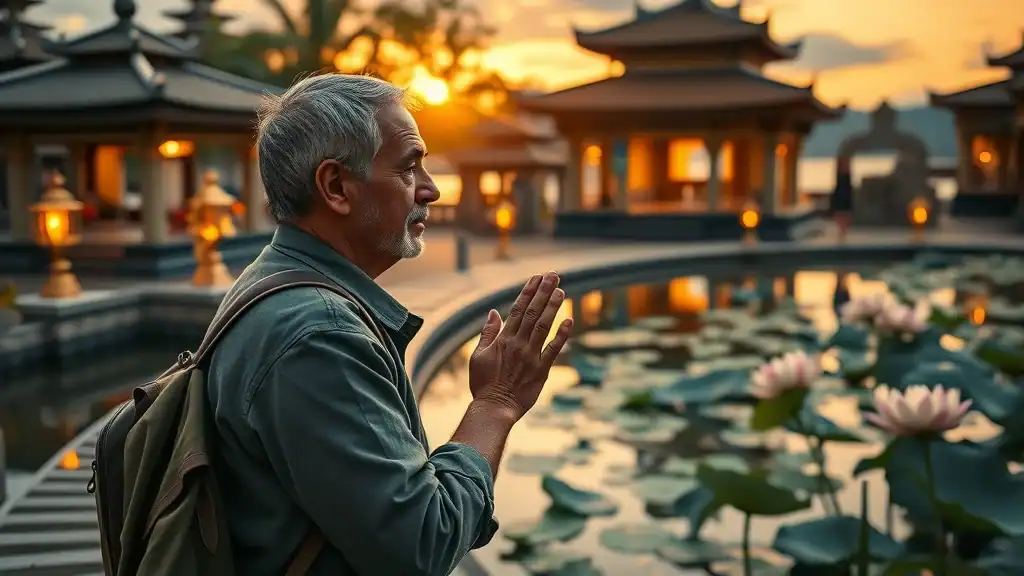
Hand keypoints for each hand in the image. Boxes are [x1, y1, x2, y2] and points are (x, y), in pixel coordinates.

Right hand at [468, 271, 572, 420]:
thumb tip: (494, 312)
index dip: (528, 291)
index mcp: (503, 339)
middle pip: (533, 312)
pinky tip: (569, 320)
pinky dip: (562, 335)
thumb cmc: (483, 384)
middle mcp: (519, 344)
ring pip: (544, 326)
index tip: (537, 277)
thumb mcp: (478, 356)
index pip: (518, 309)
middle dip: (544, 292)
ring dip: (553, 307)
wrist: (494, 408)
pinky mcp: (542, 371)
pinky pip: (554, 350)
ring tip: (561, 290)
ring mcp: (531, 357)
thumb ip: (488, 333)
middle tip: (553, 275)